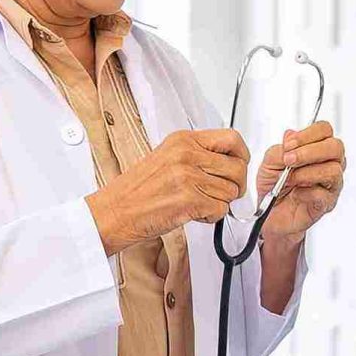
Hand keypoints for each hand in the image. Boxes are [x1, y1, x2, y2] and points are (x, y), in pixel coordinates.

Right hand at [85, 127, 247, 253]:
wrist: (114, 212)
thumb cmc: (136, 191)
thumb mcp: (166, 158)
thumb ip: (196, 155)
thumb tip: (228, 163)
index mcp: (182, 140)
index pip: (231, 138)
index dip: (242, 156)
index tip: (238, 167)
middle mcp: (187, 154)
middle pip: (237, 167)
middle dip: (234, 186)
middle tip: (220, 194)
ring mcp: (188, 176)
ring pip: (231, 191)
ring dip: (219, 203)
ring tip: (197, 204)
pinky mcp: (189, 200)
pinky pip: (220, 210)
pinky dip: (211, 217)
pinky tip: (193, 214)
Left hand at [256, 122, 345, 244]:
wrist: (268, 213)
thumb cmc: (274, 186)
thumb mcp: (269, 163)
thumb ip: (280, 149)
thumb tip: (290, 136)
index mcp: (317, 149)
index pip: (324, 130)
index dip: (307, 134)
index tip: (288, 144)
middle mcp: (329, 164)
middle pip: (336, 147)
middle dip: (309, 152)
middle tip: (289, 160)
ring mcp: (331, 184)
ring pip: (333, 170)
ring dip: (306, 173)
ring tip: (290, 179)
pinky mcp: (326, 204)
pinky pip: (323, 194)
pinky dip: (305, 192)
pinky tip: (296, 193)